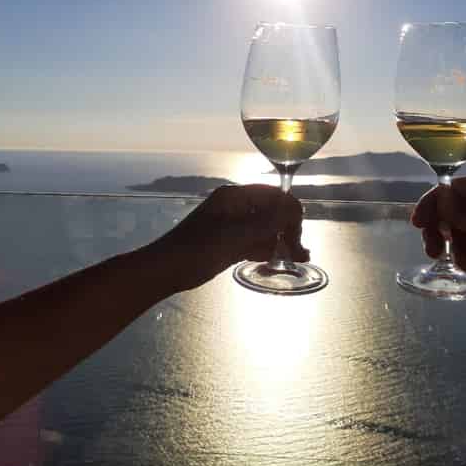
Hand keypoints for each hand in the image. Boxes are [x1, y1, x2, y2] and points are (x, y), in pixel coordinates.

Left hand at [155, 184, 308, 287]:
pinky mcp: (230, 242)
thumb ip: (267, 222)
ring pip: (265, 229)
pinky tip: (275, 261)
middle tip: (300, 254)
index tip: (297, 236)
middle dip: (288, 230)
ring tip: (295, 260)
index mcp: (235, 196)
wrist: (165, 270)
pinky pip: (255, 241)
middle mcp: (236, 206)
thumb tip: (295, 210)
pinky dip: (266, 249)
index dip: (290, 213)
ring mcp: (233, 224)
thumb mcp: (236, 235)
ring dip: (280, 242)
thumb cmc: (198, 249)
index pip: (274, 195)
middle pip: (272, 212)